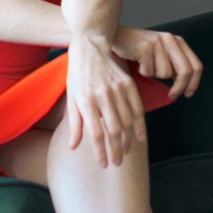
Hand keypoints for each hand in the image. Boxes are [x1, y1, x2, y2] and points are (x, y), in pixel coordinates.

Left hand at [66, 35, 146, 167]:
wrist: (90, 49)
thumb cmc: (77, 76)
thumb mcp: (71, 98)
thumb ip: (74, 124)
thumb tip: (73, 147)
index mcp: (85, 100)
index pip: (95, 133)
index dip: (100, 152)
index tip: (103, 164)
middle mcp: (102, 95)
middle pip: (114, 130)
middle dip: (116, 151)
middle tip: (117, 163)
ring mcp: (117, 89)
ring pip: (127, 122)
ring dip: (127, 141)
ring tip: (125, 152)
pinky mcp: (128, 83)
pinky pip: (137, 108)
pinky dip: (140, 125)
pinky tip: (140, 137)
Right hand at [111, 25, 202, 99]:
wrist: (117, 36)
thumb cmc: (138, 48)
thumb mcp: (161, 53)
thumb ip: (174, 63)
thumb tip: (184, 84)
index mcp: (177, 41)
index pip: (196, 65)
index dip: (194, 83)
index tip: (188, 93)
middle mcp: (170, 39)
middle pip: (186, 71)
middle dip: (180, 87)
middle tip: (173, 95)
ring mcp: (158, 42)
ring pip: (165, 73)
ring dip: (154, 75)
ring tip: (145, 65)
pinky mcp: (145, 47)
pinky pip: (149, 71)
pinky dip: (142, 71)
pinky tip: (137, 62)